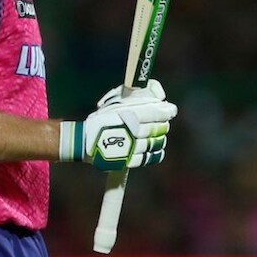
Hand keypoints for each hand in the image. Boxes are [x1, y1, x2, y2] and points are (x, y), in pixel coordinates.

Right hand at [60, 79, 176, 169]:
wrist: (84, 141)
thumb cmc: (101, 120)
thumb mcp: (115, 103)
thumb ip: (135, 99)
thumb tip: (158, 96)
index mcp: (127, 113)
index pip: (155, 112)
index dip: (167, 111)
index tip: (171, 110)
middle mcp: (131, 130)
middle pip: (157, 128)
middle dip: (162, 125)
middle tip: (163, 123)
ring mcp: (131, 146)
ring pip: (155, 142)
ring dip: (160, 138)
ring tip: (159, 136)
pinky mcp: (129, 160)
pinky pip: (149, 157)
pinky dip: (157, 153)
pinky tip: (159, 149)